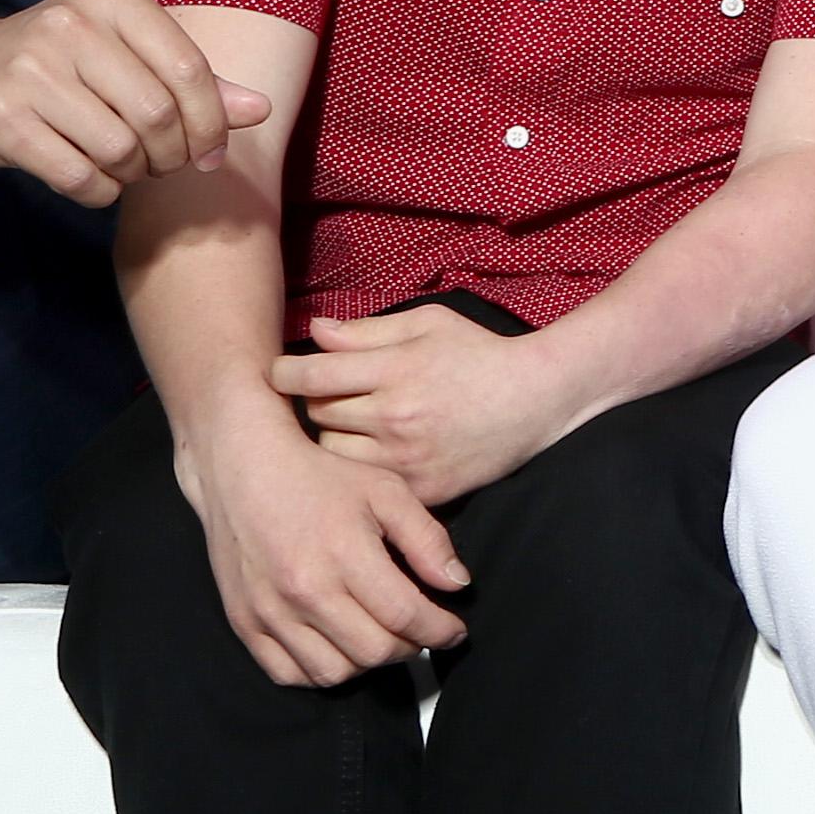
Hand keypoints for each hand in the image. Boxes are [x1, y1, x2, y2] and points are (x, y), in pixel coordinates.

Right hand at [0, 0, 271, 205]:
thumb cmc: (60, 64)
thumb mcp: (126, 53)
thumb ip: (194, 80)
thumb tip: (261, 110)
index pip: (189, 69)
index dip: (212, 122)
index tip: (210, 153)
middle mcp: (68, 25)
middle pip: (158, 113)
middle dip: (172, 154)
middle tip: (161, 164)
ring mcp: (29, 72)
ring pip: (121, 148)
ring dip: (134, 174)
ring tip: (124, 167)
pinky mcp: (1, 121)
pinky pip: (80, 176)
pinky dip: (99, 191)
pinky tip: (92, 180)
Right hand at [174, 415, 469, 689]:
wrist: (243, 470)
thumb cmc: (320, 476)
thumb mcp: (386, 491)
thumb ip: (427, 540)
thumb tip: (458, 585)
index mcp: (344, 554)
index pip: (405, 616)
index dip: (440, 631)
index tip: (455, 632)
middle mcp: (304, 591)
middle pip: (373, 651)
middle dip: (411, 649)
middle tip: (421, 634)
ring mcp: (270, 612)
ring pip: (332, 672)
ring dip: (368, 665)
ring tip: (382, 640)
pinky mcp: (244, 623)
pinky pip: (288, 673)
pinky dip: (320, 672)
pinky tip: (339, 648)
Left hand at [270, 305, 586, 508]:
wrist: (536, 400)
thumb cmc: (479, 353)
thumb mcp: (430, 323)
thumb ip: (370, 329)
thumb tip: (316, 332)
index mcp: (396, 371)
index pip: (313, 374)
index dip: (284, 372)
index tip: (278, 372)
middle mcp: (395, 417)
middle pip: (317, 414)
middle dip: (315, 401)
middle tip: (326, 396)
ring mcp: (406, 459)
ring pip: (331, 455)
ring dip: (332, 439)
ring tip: (347, 427)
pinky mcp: (420, 490)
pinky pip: (364, 485)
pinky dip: (358, 471)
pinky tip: (369, 455)